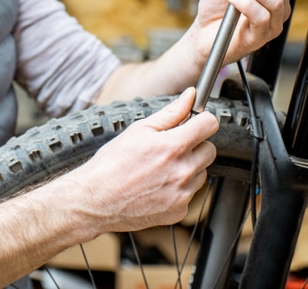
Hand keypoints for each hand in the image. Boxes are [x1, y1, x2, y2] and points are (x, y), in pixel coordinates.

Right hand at [66, 88, 218, 231]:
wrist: (97, 200)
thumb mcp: (139, 129)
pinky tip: (159, 185)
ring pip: (202, 172)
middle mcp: (183, 171)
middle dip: (195, 145)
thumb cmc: (113, 163)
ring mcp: (183, 194)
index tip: (194, 123)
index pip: (210, 124)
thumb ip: (171, 112)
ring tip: (161, 168)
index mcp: (174, 146)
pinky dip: (180, 188)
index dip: (202, 120)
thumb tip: (191, 95)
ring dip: (189, 167)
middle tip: (172, 147)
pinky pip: (191, 193)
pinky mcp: (179, 211)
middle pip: (210, 150)